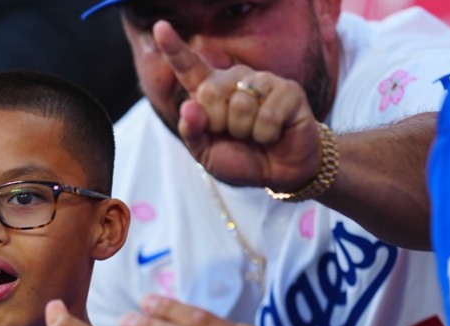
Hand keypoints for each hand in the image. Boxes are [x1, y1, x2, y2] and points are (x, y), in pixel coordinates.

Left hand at [153, 20, 322, 190]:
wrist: (277, 172)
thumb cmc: (240, 159)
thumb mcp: (206, 153)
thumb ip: (192, 132)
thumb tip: (189, 107)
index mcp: (211, 90)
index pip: (189, 67)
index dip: (174, 48)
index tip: (160, 28)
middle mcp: (236, 78)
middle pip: (210, 92)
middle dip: (219, 124)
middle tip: (234, 134)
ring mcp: (263, 81)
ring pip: (241, 105)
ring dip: (245, 132)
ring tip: (255, 135)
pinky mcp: (289, 90)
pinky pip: (267, 116)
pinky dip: (266, 135)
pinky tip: (273, 134)